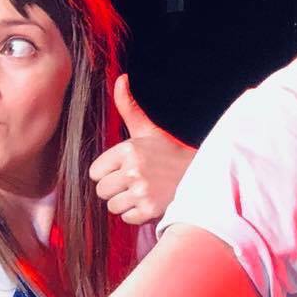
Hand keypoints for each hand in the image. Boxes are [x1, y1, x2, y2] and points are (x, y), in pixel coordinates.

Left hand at [87, 75, 194, 225]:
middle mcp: (133, 170)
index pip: (95, 172)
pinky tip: (150, 202)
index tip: (125, 169)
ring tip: (144, 191)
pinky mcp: (150, 211)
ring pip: (113, 206)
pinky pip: (127, 218)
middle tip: (136, 182)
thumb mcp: (148, 130)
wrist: (201, 175)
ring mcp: (142, 191)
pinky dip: (137, 215)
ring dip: (126, 203)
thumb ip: (128, 107)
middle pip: (102, 190)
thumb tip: (120, 78)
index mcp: (129, 149)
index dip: (108, 173)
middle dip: (116, 189)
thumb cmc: (169, 153)